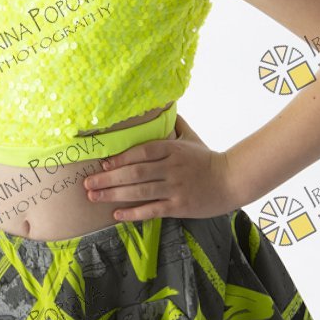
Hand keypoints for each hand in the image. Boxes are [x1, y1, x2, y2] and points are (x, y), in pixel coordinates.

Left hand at [83, 113, 240, 220]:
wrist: (231, 180)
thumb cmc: (207, 158)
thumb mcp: (190, 136)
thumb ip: (174, 122)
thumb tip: (161, 105)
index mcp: (172, 149)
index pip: (141, 152)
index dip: (120, 158)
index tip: (102, 163)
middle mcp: (171, 168)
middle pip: (135, 173)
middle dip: (108, 178)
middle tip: (87, 183)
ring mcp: (175, 188)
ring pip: (140, 191)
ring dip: (114, 195)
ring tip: (94, 196)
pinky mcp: (179, 206)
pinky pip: (152, 210)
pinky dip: (133, 213)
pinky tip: (116, 214)